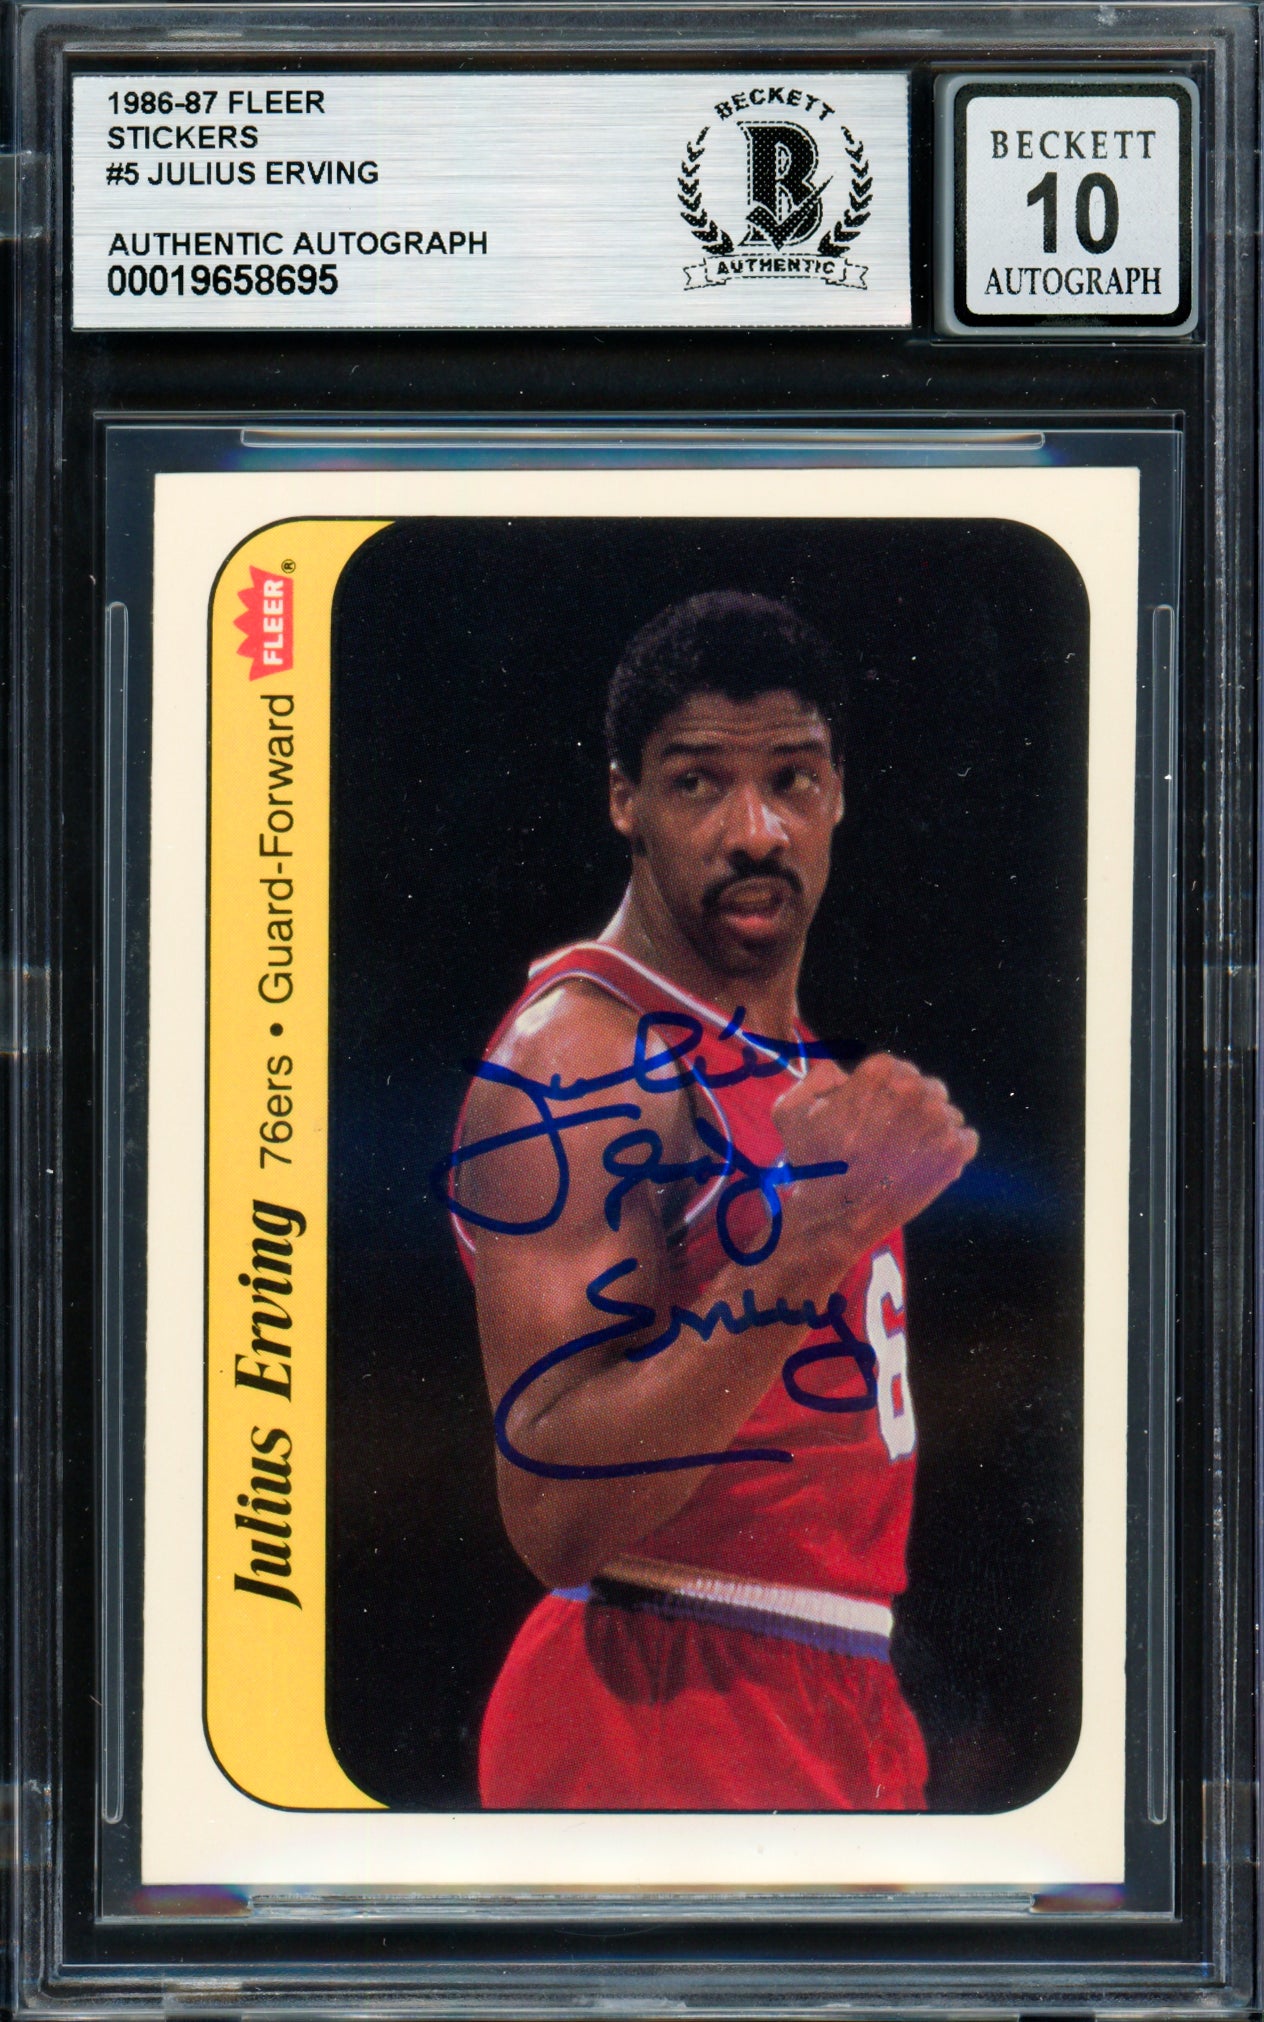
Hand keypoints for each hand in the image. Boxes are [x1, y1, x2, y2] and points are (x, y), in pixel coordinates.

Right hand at [772, 1053, 978, 1258]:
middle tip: (890, 1134)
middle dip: (909, 1107)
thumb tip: (842, 1071)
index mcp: (878, 1074)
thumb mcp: (790, 1110)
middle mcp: (912, 1091)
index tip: (874, 1111)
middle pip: (924, 1086)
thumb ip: (817, 1077)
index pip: (894, 1067)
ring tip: (906, 1153)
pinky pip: (966, 1138)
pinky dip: (951, 1150)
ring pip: (946, 1112)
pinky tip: (925, 1163)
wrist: (838, 1213)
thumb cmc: (812, 1163)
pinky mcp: (955, 1151)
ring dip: (931, 1128)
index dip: (883, 1090)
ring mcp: (937, 1121)